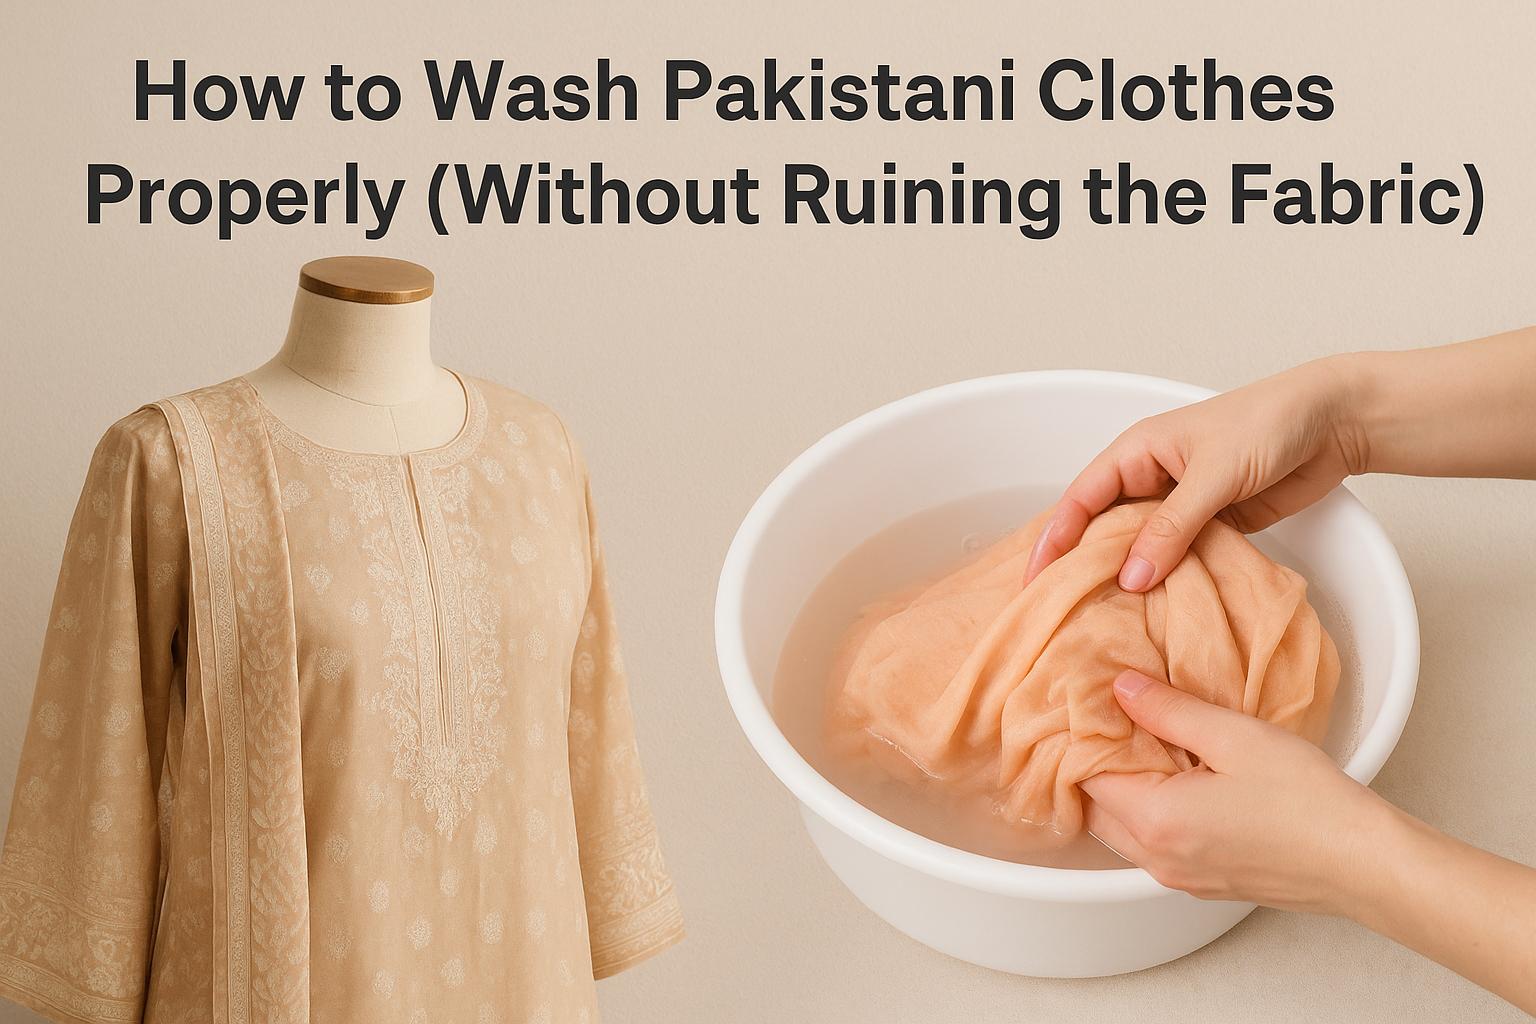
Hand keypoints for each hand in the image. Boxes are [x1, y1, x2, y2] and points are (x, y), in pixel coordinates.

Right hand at [1024, 356, 1368, 591]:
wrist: (1336, 423)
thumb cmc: (1269, 424)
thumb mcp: (1212, 475)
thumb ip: (1171, 527)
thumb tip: (1132, 578)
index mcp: (1138, 452)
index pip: (1081, 500)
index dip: (1054, 539)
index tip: (1035, 579)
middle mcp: (1152, 479)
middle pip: (1105, 528)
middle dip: (1084, 564)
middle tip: (1061, 609)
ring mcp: (1183, 505)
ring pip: (1143, 548)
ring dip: (1130, 578)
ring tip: (1105, 621)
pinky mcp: (1215, 526)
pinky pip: (1180, 558)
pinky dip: (1169, 583)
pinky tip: (1158, 612)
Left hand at [1085, 670, 1535, 1014]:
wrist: (1364, 865)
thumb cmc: (1310, 804)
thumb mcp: (1235, 737)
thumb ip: (1169, 710)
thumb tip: (1120, 687)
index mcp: (1156, 821)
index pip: (1086, 774)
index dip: (1082, 735)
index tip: (1090, 702)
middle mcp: (1157, 858)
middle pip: (1094, 807)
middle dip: (1094, 765)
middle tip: (1109, 720)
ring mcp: (1179, 876)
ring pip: (1120, 829)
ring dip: (1121, 791)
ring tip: (1142, 745)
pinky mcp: (1203, 883)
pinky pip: (1151, 845)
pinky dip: (1147, 813)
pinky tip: (1176, 780)